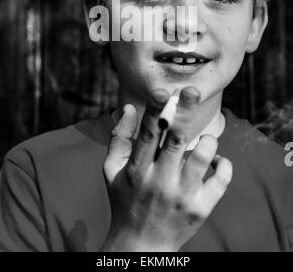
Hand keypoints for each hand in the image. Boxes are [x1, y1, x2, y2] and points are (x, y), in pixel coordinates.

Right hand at [102, 86, 231, 251]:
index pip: (148, 134)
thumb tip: (130, 107)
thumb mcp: (111, 171)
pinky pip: (221, 178)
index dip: (155, 110)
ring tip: (204, 139)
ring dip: (207, 140)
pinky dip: (223, 163)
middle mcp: (159, 182)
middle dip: (184, 111)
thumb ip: (119, 138)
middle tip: (192, 90)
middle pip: (176, 139)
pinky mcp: (201, 208)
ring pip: (202, 156)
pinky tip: (215, 160)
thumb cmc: (125, 200)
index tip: (163, 91)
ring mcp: (182, 196)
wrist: (141, 246)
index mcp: (137, 170)